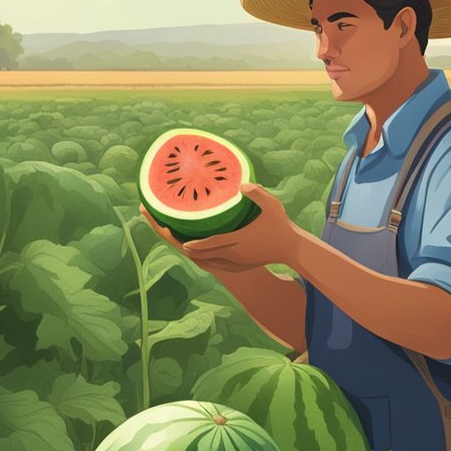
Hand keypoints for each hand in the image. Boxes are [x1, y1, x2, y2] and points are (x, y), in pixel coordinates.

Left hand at [142, 183, 296, 272]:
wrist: (291, 249)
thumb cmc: (280, 226)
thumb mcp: (271, 205)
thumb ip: (257, 194)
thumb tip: (242, 183)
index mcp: (237, 242)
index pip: (207, 245)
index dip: (189, 241)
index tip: (171, 233)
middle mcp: (231, 255)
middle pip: (198, 255)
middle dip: (177, 242)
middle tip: (159, 226)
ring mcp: (233, 263)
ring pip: (202, 262)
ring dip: (186, 251)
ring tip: (169, 235)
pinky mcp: (235, 266)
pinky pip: (210, 264)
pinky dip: (198, 257)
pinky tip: (190, 248)